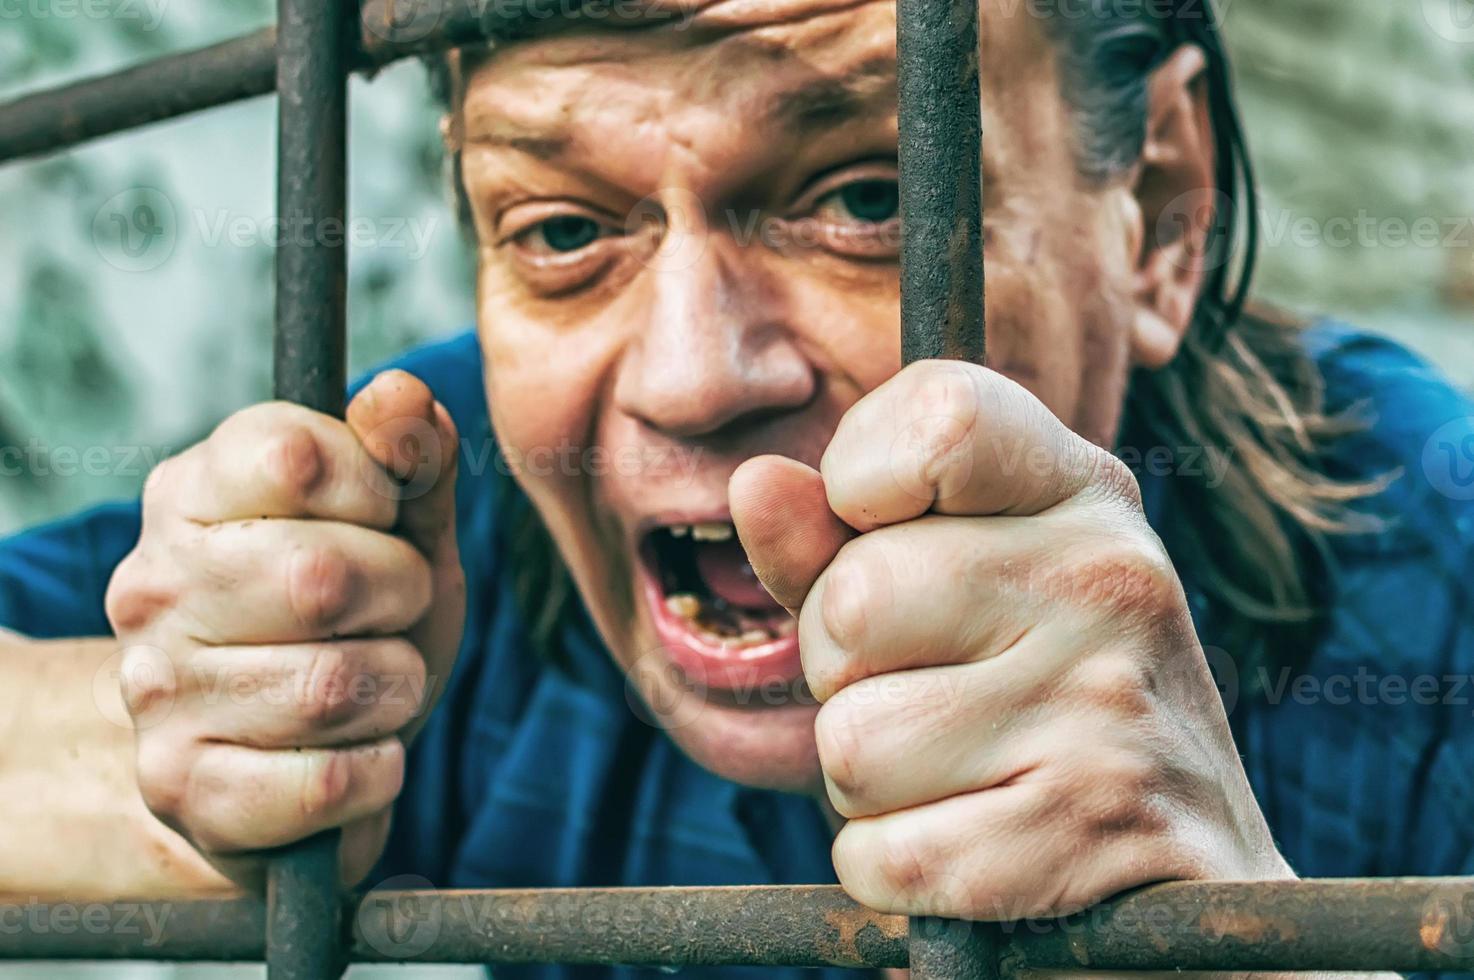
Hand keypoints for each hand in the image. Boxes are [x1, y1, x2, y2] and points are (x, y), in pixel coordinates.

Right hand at [105, 370, 465, 888]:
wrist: (267, 756)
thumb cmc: (346, 623)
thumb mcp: (397, 530)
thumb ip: (412, 460)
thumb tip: (404, 399)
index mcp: (192, 495)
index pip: (294, 455)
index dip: (376, 487)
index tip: (384, 517)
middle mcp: (153, 587)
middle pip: (322, 577)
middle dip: (401, 597)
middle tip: (392, 611)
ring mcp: (157, 693)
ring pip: (333, 686)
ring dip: (395, 688)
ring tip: (375, 684)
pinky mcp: (184, 790)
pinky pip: (326, 780)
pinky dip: (377, 769)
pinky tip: (361, 751)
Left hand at [731, 360, 1292, 922]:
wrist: (1190, 859)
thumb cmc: (1035, 699)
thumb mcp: (954, 587)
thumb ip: (834, 538)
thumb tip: (752, 485)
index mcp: (1080, 494)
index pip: (938, 414)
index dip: (858, 480)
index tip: (883, 535)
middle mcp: (1109, 579)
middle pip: (849, 604)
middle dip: (845, 671)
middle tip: (932, 690)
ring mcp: (1108, 707)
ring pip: (850, 745)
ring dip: (870, 780)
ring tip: (959, 768)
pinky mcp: (1086, 835)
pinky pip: (881, 855)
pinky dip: (893, 866)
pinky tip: (973, 840)